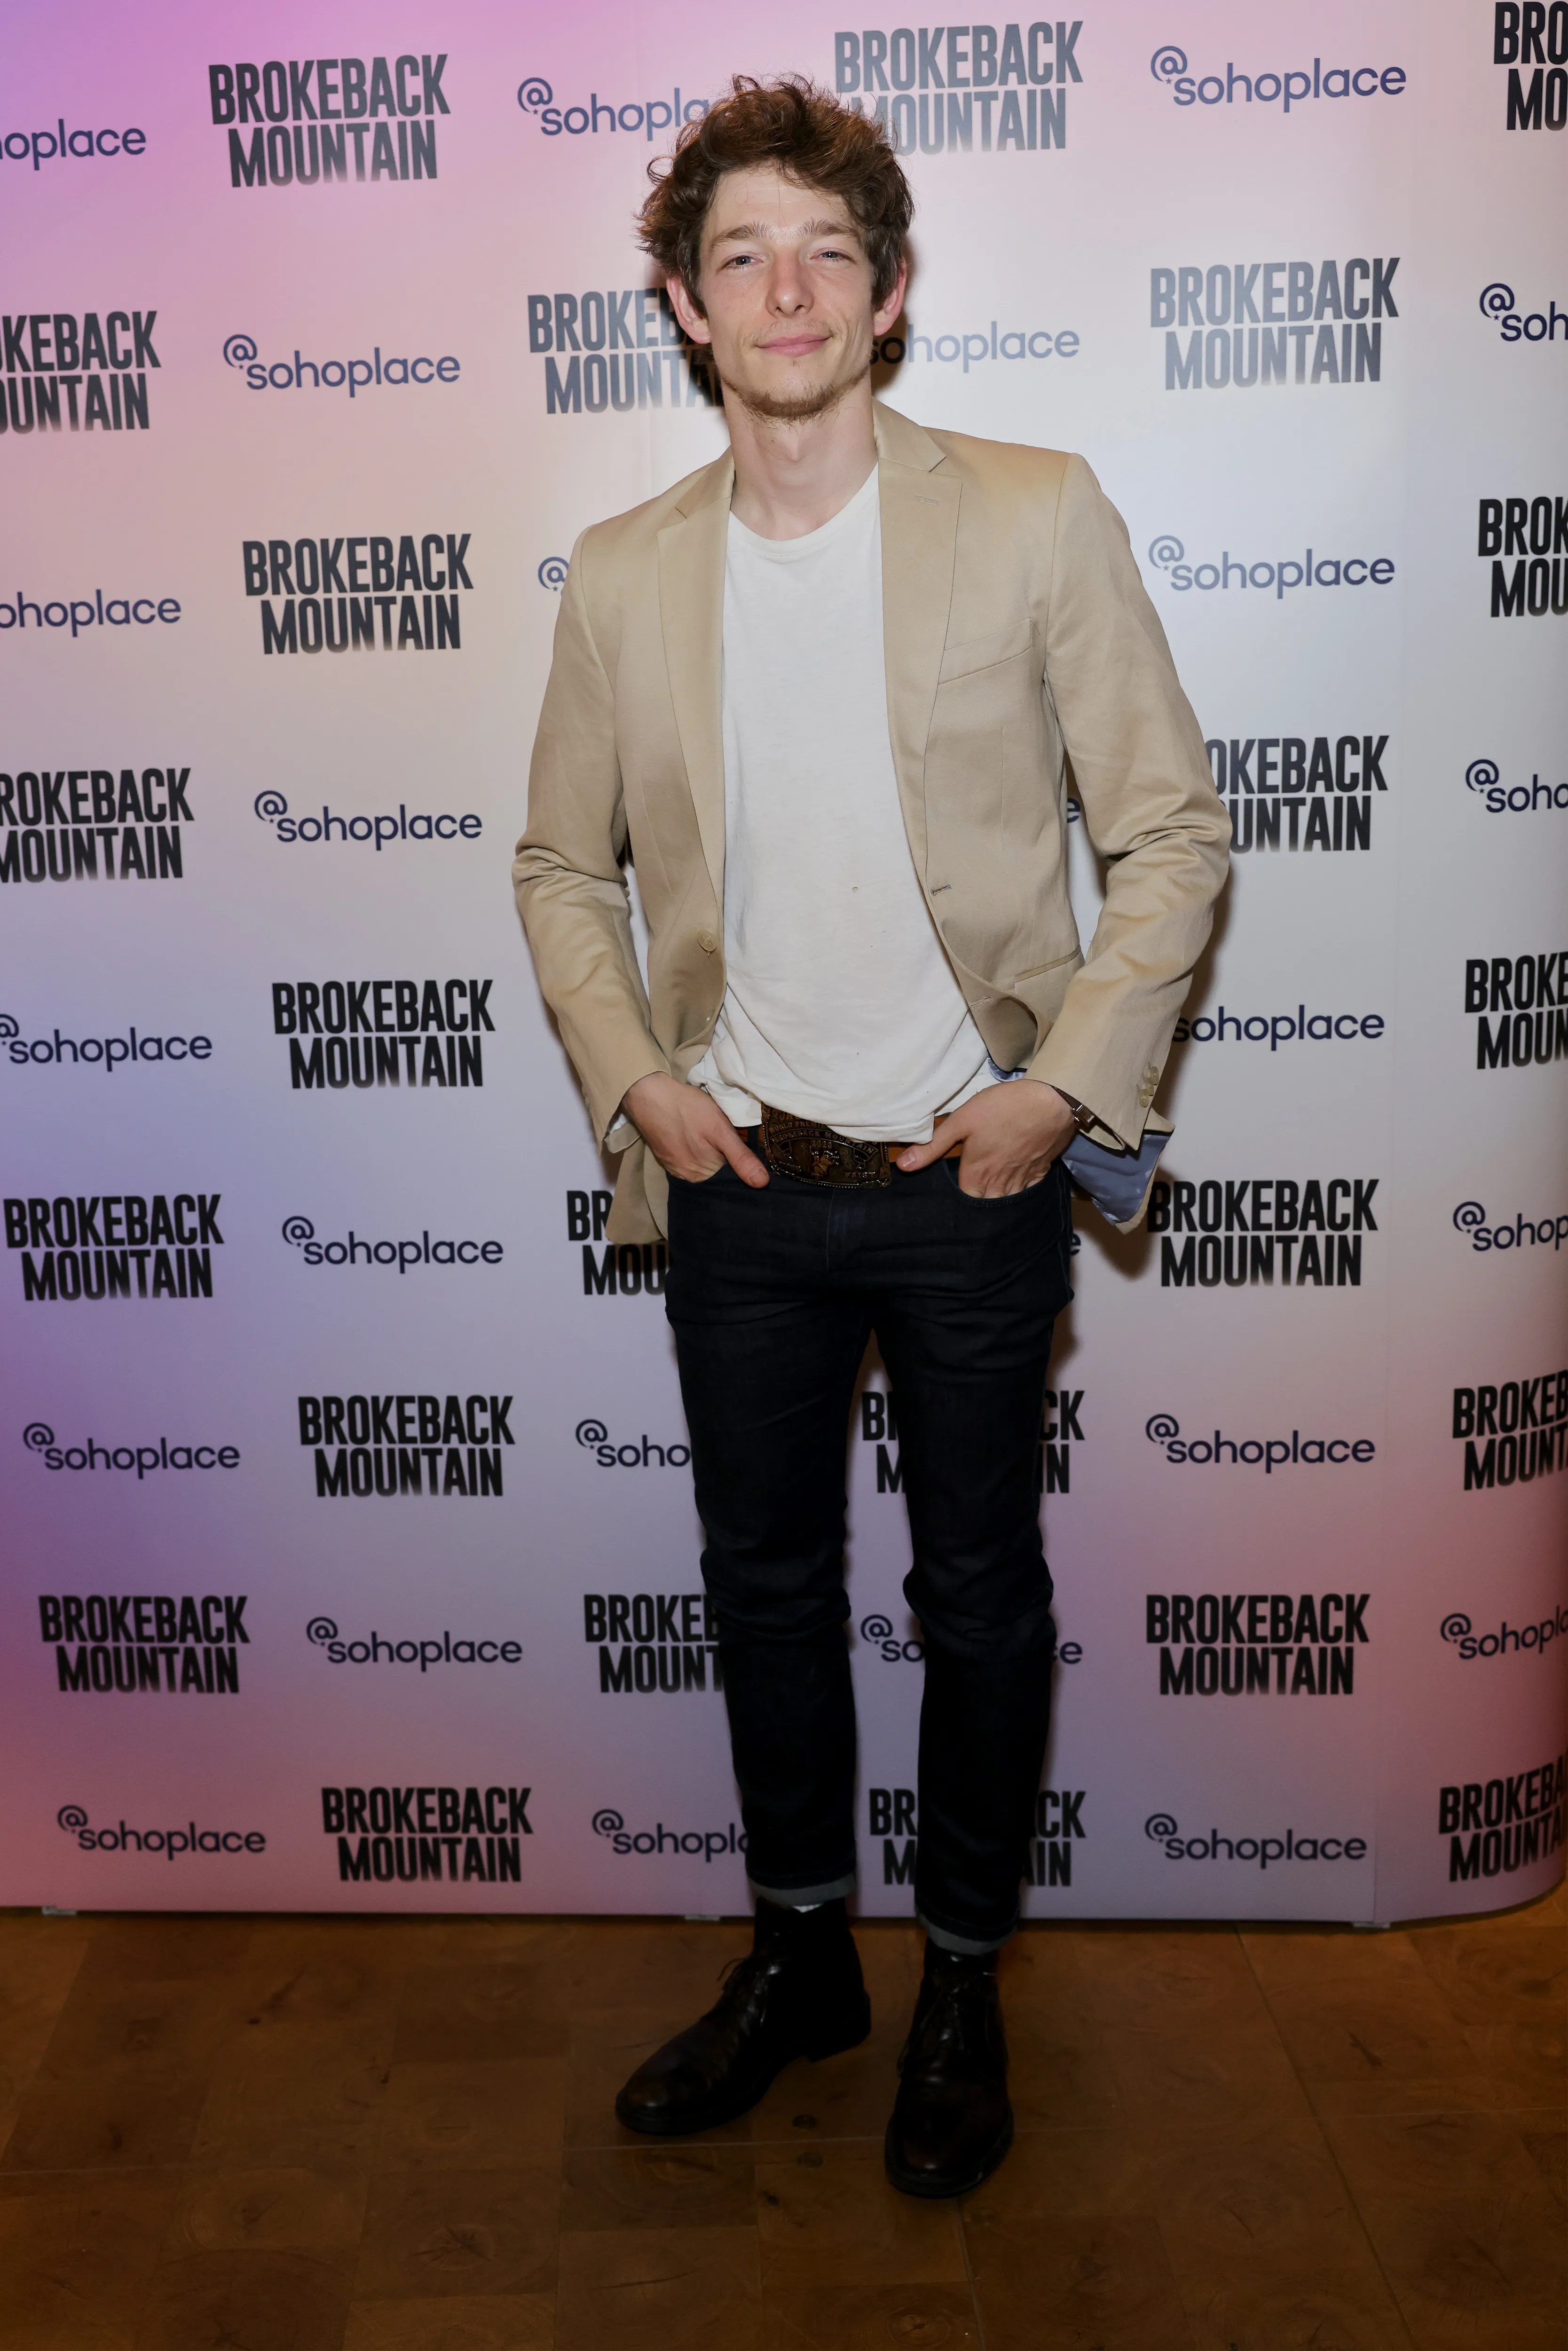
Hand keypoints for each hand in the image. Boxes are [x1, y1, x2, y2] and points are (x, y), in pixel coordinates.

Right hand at [622, 1073, 768, 1186]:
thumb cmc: (687, 1110)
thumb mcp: (720, 1130)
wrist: (649, 1095)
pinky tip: (698, 1137)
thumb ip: (740, 1157)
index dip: (742, 1164)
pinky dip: (697, 1151)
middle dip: (727, 1160)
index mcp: (703, 1176)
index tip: (749, 1149)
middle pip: (717, 1173)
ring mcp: (675, 1169)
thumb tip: (762, 1184)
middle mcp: (688, 1178)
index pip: (732, 1177)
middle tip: (731, 1138)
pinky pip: (690, 1160)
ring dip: (712, 1155)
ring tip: (713, 1137)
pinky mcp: (667, 1158)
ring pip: (704, 1166)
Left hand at [895, 1079, 1074, 1197]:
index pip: (963, 1202)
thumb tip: (904, 1166)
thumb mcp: (961, 1121)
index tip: (952, 1195)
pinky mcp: (1040, 1171)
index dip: (956, 1204)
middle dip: (978, 1206)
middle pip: (985, 1205)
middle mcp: (999, 1184)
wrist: (1050, 1101)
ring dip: (998, 1201)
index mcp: (977, 1175)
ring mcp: (1022, 1179)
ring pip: (1007, 1201)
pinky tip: (1017, 1185)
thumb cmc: (1003, 1108)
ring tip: (990, 1196)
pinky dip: (1021, 1190)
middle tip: (972, 1198)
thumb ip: (933, 1146)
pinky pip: (1029, 1191)